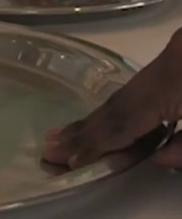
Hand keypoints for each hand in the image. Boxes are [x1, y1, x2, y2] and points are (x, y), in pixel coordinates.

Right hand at [43, 30, 181, 168]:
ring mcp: (168, 58)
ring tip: (58, 136)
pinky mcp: (172, 58)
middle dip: (84, 131)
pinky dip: (116, 106)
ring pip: (123, 95)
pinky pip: (135, 87)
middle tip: (49, 148)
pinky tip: (96, 118)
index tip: (70, 160)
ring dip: (94, 119)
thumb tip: (153, 157)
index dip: (98, 143)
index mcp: (174, 83)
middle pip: (117, 105)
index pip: (127, 121)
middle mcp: (165, 66)